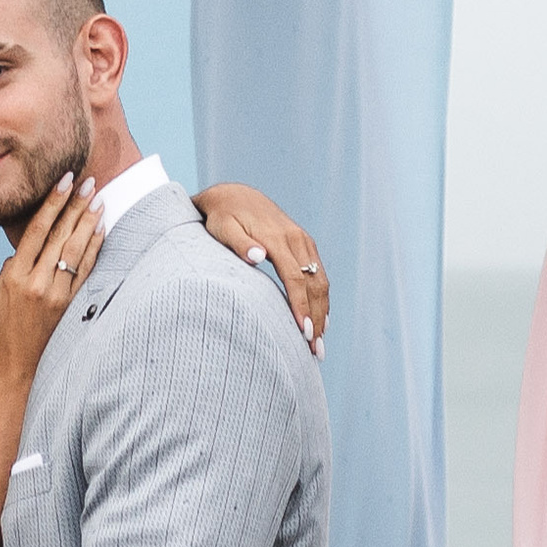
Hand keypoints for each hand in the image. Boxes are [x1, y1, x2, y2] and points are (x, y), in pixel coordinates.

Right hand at [0, 176, 103, 376]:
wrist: (20, 368)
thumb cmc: (5, 333)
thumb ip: (10, 270)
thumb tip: (24, 250)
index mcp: (14, 276)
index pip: (37, 230)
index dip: (52, 203)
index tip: (64, 182)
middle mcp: (36, 282)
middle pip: (60, 234)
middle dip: (75, 205)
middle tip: (89, 182)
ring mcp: (55, 294)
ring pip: (76, 249)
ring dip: (89, 221)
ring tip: (99, 199)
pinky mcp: (70, 305)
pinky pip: (86, 270)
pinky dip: (95, 248)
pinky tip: (101, 230)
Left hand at [192, 184, 329, 353]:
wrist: (234, 195)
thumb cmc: (223, 216)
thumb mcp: (223, 227)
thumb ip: (239, 244)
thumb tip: (257, 257)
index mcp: (278, 239)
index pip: (295, 279)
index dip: (301, 307)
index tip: (304, 334)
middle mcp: (297, 240)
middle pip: (314, 284)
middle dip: (317, 319)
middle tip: (315, 352)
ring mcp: (303, 241)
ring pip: (321, 281)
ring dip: (324, 312)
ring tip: (320, 344)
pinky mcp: (304, 244)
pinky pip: (319, 274)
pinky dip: (323, 298)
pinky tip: (323, 319)